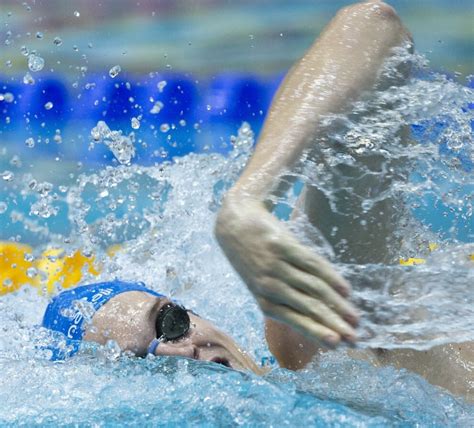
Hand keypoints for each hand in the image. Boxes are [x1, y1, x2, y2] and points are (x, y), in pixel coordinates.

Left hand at [215, 197, 358, 345]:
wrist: (234, 225)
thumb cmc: (253, 260)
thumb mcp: (261, 285)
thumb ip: (284, 300)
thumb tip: (320, 318)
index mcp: (264, 301)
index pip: (295, 320)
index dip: (317, 332)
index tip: (337, 344)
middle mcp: (269, 286)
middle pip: (308, 307)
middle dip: (333, 325)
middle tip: (354, 338)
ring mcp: (276, 266)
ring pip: (314, 288)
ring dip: (338, 305)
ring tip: (355, 317)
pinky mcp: (283, 246)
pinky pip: (313, 264)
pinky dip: (332, 277)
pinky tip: (345, 289)